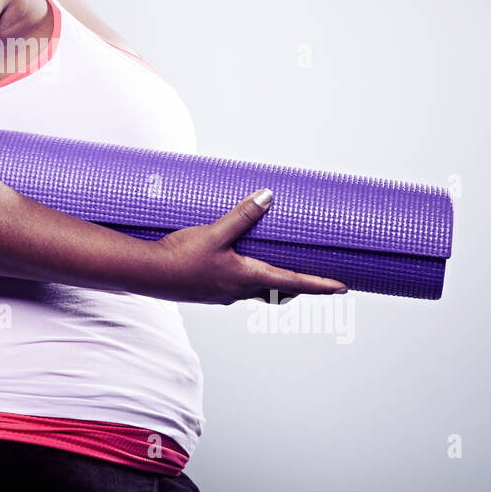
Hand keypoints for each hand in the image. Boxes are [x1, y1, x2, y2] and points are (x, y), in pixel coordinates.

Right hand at [152, 188, 348, 304]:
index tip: (342, 287)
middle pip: (280, 292)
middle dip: (300, 287)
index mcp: (247, 278)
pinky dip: (249, 278)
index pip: (294, 283)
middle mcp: (239, 291)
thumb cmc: (180, 257)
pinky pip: (238, 287)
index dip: (321, 285)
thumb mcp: (214, 233)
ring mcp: (224, 294)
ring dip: (273, 283)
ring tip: (281, 269)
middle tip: (316, 280)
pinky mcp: (209, 291)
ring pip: (258, 291)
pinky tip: (237, 264)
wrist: (148, 274)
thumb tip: (267, 197)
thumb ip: (242, 215)